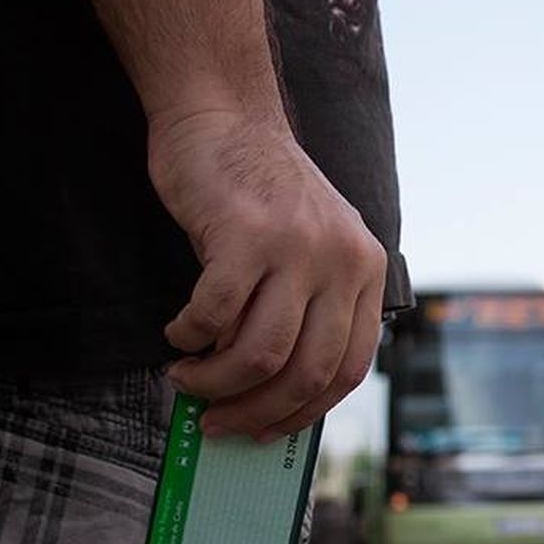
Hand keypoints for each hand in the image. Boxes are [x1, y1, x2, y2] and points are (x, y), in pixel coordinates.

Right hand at [148, 108, 387, 440]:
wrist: (224, 114)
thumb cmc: (258, 193)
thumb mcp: (311, 248)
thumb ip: (308, 309)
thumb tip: (271, 396)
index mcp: (365, 272)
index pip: (350, 368)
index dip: (305, 411)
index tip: (266, 429)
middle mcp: (341, 262)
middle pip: (307, 372)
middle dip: (257, 411)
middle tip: (216, 420)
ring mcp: (296, 248)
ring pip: (260, 354)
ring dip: (216, 382)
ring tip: (187, 379)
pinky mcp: (245, 236)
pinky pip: (216, 316)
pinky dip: (190, 337)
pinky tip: (178, 334)